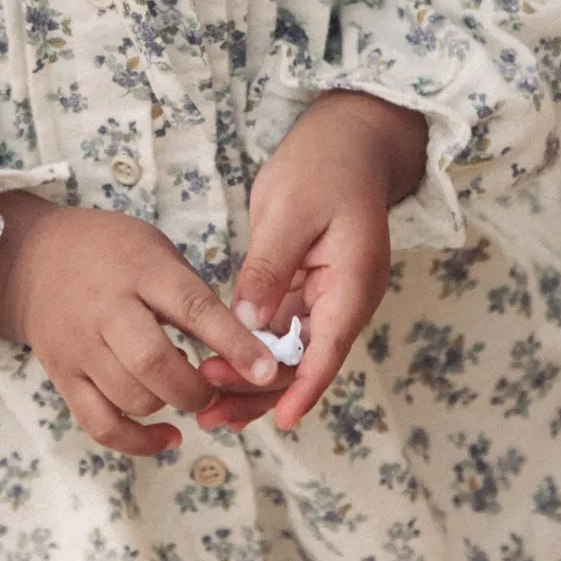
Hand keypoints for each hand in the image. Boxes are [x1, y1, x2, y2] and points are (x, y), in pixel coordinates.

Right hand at [0, 193, 291, 457]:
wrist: (32, 261)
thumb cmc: (110, 253)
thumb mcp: (156, 251)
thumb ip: (193, 295)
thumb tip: (246, 347)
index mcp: (139, 271)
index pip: (191, 308)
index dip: (232, 342)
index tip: (267, 369)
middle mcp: (106, 310)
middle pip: (155, 364)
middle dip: (197, 388)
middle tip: (216, 387)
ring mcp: (80, 347)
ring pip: (133, 398)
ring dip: (171, 406)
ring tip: (184, 390)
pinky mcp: (64, 377)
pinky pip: (102, 425)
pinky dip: (139, 441)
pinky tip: (167, 434)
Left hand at [198, 90, 426, 436]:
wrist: (347, 140)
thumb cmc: (323, 166)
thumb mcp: (288, 211)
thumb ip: (267, 269)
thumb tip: (246, 323)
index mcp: (352, 284)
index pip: (329, 350)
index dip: (303, 388)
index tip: (280, 420)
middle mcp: (344, 300)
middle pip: (307, 364)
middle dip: (262, 393)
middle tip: (209, 411)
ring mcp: (326, 298)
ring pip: (292, 356)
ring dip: (254, 382)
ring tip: (208, 406)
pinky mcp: (305, 291)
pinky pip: (282, 335)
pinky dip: (253, 355)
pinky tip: (220, 371)